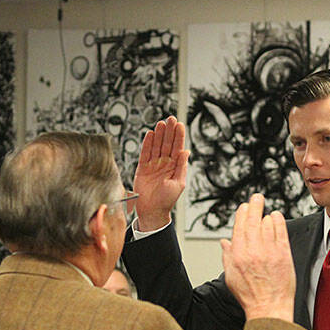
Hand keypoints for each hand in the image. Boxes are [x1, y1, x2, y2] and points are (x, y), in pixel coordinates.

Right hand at [133, 116, 188, 230]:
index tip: (179, 125)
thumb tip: (186, 152)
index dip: (178, 136)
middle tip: (171, 119)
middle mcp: (164, 164)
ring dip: (159, 135)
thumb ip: (181, 167)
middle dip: (169, 132)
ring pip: (156, 146)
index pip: (177, 148)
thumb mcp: (178, 183)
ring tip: (161, 123)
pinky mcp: (143, 168)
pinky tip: (150, 134)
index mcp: (175, 167)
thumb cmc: (166, 201)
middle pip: (167, 144)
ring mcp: (153, 165)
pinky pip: (145, 153)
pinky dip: (147, 144)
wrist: (152, 211)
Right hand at [220, 194, 295, 321]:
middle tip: (257, 197)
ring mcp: (269, 251)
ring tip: (267, 212)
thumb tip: (224, 243)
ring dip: (267, 215)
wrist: (269, 308)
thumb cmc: (250, 296)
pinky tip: (277, 217)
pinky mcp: (283, 254)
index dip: (242, 213)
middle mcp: (253, 250)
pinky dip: (278, 221)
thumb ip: (227, 256)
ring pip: (267, 223)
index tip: (245, 207)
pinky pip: (281, 231)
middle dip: (254, 205)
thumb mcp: (231, 276)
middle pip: (253, 220)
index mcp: (238, 254)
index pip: (239, 226)